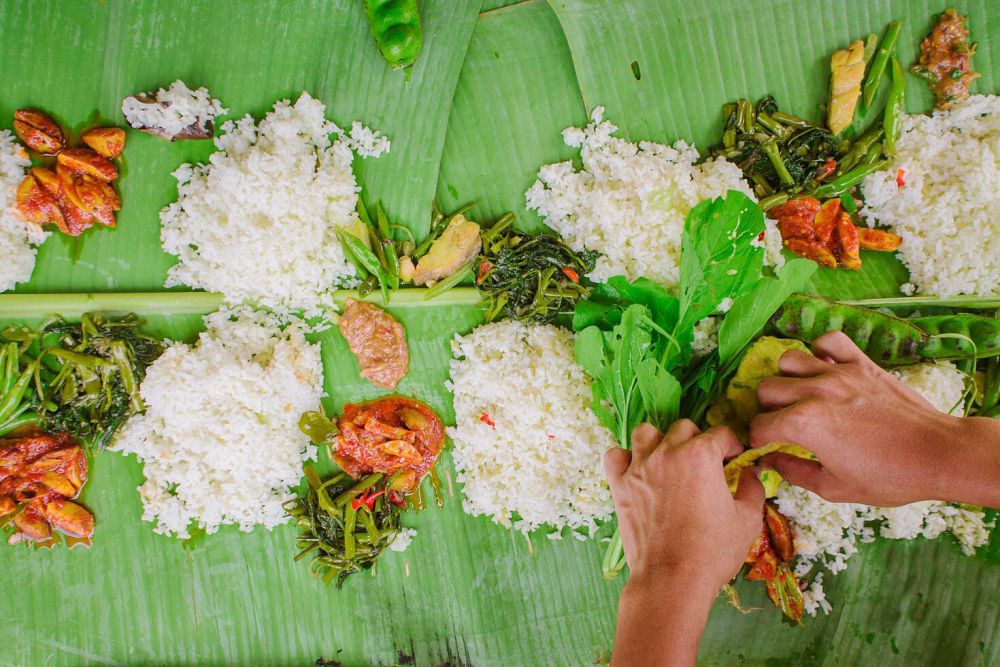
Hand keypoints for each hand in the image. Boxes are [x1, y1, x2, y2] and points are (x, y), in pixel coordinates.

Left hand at [605, 420, 764, 589]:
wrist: (672, 578)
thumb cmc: (713, 550)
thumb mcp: (747, 519)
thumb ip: (752, 488)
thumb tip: (751, 473)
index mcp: (700, 455)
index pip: (720, 433)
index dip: (732, 444)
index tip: (733, 457)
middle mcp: (667, 453)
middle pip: (683, 428)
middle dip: (698, 439)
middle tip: (704, 463)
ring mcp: (639, 467)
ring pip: (645, 432)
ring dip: (659, 440)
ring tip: (668, 459)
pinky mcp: (619, 485)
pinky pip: (615, 456)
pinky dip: (625, 459)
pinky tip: (637, 471)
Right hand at [749, 331, 998, 506]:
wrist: (938, 454)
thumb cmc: (889, 477)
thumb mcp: (835, 488)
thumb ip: (794, 472)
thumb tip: (770, 461)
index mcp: (804, 424)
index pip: (759, 426)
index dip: (758, 440)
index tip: (767, 447)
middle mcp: (815, 391)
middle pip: (766, 389)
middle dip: (768, 409)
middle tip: (784, 424)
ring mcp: (839, 373)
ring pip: (788, 360)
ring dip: (788, 379)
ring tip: (801, 395)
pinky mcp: (861, 363)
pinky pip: (829, 340)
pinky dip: (821, 350)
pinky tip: (825, 369)